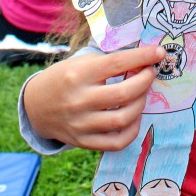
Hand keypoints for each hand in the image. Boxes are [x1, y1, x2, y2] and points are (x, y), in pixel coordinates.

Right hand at [23, 44, 165, 151]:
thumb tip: (144, 60)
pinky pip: (116, 142)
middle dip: (145, 80)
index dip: (143, 57)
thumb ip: (109, 62)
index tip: (159, 53)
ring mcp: (81, 124)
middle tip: (150, 73)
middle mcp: (79, 100)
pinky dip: (132, 130)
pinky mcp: (83, 141)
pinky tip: (134, 116)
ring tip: (141, 94)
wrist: (36, 106)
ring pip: (123, 118)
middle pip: (125, 93)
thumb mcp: (80, 62)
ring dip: (141, 104)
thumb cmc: (64, 78)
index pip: (118, 63)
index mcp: (78, 74)